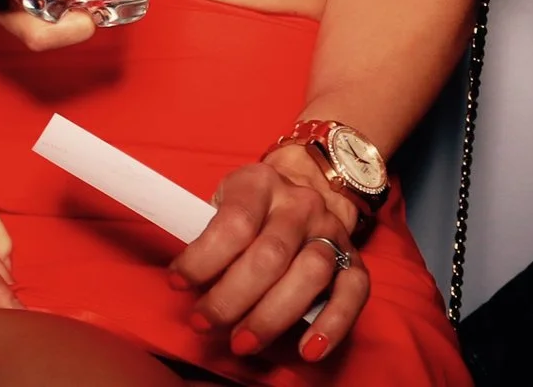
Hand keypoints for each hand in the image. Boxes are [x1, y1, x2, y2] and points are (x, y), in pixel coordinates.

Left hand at [170, 152, 370, 364]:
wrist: (305, 188)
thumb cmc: (250, 210)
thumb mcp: (223, 204)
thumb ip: (207, 234)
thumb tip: (182, 281)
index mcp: (260, 184)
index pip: (233, 223)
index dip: (203, 258)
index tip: (178, 284)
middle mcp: (300, 203)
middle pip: (270, 255)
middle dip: (232, 298)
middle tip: (204, 324)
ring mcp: (330, 230)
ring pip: (311, 273)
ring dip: (273, 316)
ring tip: (242, 342)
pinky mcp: (354, 259)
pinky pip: (352, 292)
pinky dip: (333, 324)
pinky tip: (308, 350)